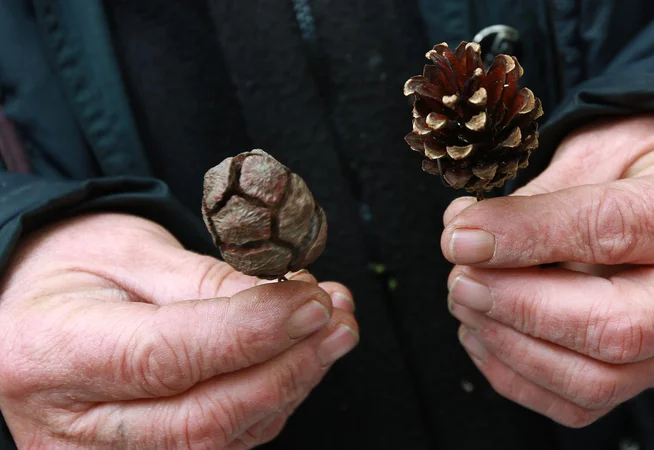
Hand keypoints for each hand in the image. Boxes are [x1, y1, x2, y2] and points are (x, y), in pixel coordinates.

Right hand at [0, 213, 357, 448]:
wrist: (29, 311)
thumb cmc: (73, 268)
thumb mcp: (130, 250)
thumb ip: (207, 283)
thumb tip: (291, 306)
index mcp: (53, 352)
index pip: (167, 357)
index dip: (252, 333)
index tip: (313, 304)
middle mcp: (73, 424)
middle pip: (202, 418)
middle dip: (289, 369)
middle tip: (339, 320)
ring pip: (220, 439)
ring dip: (291, 383)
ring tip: (331, 329)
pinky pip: (220, 443)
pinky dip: (269, 401)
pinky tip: (297, 357)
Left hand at [440, 113, 653, 426]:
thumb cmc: (646, 163)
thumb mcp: (598, 150)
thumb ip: (536, 200)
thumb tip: (464, 239)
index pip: (612, 231)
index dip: (526, 237)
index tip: (463, 238)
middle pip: (613, 328)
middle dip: (517, 307)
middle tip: (461, 278)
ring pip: (595, 380)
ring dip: (509, 345)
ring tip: (466, 300)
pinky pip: (582, 403)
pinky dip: (518, 375)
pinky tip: (485, 333)